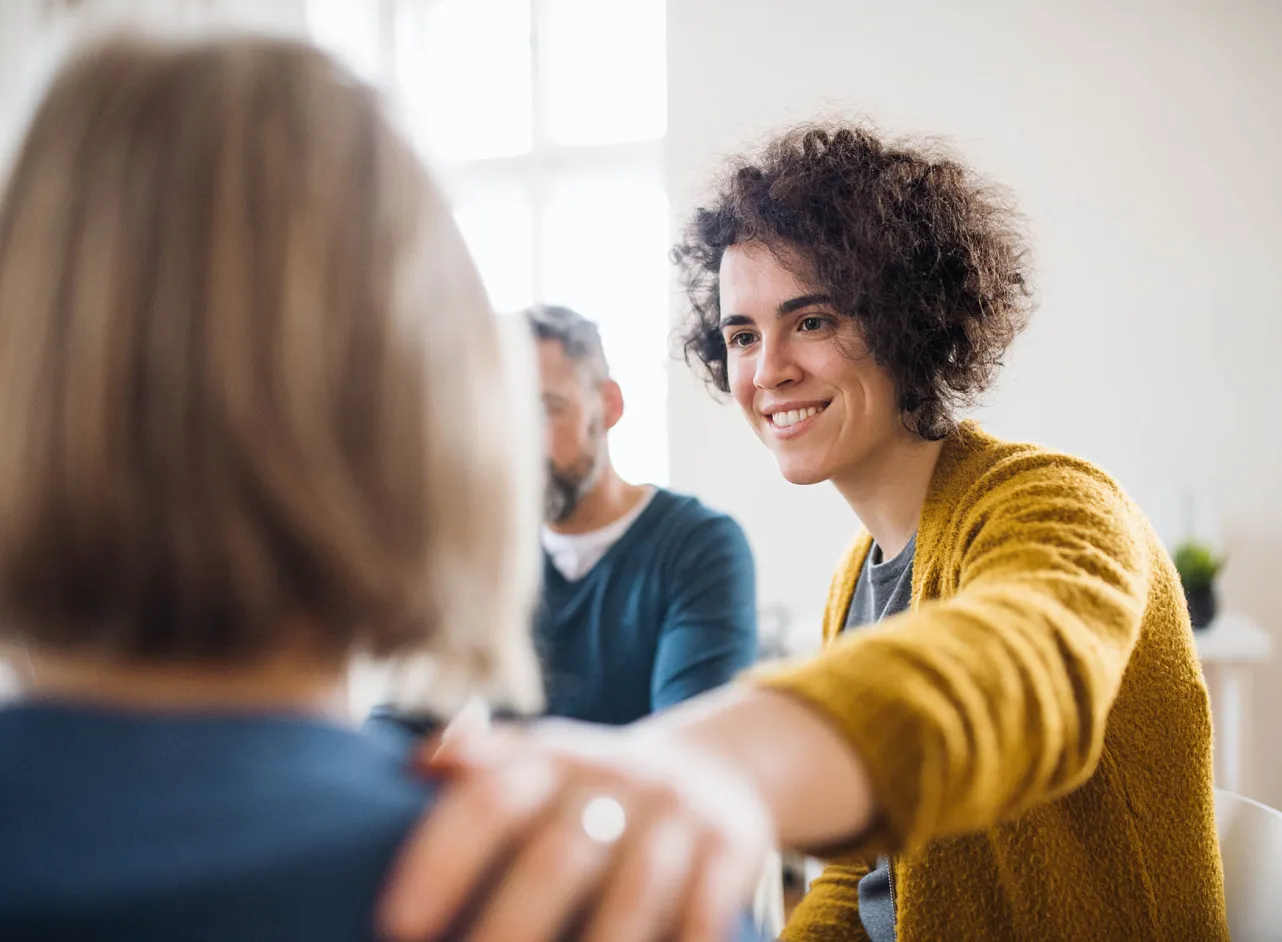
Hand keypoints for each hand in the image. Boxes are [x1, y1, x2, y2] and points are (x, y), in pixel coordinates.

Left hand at [378, 718, 773, 941]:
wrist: (712, 767)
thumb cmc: (592, 788)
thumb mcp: (540, 761)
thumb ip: (480, 766)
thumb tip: (415, 766)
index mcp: (551, 757)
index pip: (490, 799)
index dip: (441, 860)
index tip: (396, 924)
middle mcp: (614, 777)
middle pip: (556, 857)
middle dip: (507, 929)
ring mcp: (675, 812)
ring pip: (632, 892)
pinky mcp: (730, 846)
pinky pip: (703, 912)